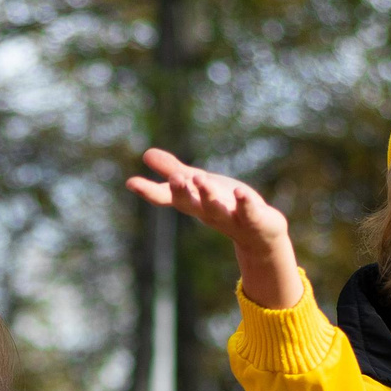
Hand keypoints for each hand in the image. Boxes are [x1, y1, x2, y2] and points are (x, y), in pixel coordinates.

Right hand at [126, 149, 303, 310]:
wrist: (259, 236)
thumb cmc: (225, 206)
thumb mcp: (198, 185)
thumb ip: (173, 171)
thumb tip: (146, 154)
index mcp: (193, 203)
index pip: (167, 198)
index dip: (149, 191)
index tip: (132, 182)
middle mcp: (207, 212)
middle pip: (190, 204)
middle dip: (182, 192)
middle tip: (174, 178)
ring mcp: (230, 218)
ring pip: (216, 209)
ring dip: (207, 195)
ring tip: (200, 178)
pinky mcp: (254, 220)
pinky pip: (249, 213)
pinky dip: (244, 203)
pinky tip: (240, 192)